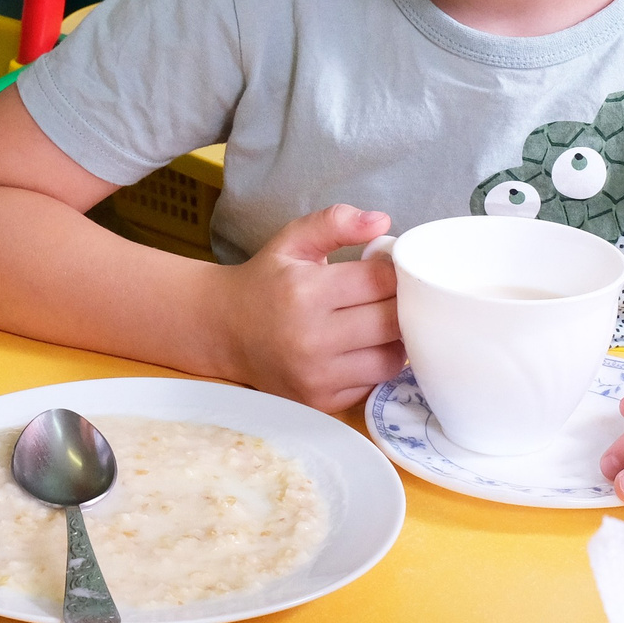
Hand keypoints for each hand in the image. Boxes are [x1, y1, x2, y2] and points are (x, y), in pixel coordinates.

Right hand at [216, 205, 402, 411]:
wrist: (223, 330)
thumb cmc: (265, 281)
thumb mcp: (292, 240)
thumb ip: (335, 222)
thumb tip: (383, 221)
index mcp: (305, 291)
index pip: (381, 281)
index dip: (395, 271)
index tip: (388, 269)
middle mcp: (311, 337)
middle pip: (392, 321)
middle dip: (400, 304)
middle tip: (389, 296)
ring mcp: (316, 375)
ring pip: (391, 358)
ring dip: (394, 339)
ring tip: (378, 322)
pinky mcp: (321, 401)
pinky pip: (374, 383)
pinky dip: (376, 364)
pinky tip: (362, 347)